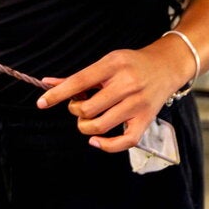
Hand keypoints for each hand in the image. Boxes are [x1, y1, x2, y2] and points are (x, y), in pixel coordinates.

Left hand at [36, 42, 193, 152]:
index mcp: (113, 65)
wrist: (166, 66)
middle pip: (87, 108)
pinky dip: (106, 145)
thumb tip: (47, 83)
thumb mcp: (106, 62)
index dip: (57, 94)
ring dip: (85, 127)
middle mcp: (126, 85)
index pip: (79, 81)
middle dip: (76, 110)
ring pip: (100, 126)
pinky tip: (96, 140)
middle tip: (81, 105)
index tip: (41, 103)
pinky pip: (124, 141)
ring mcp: (137, 104)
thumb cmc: (131, 64)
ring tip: (89, 119)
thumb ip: (78, 77)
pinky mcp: (146, 120)